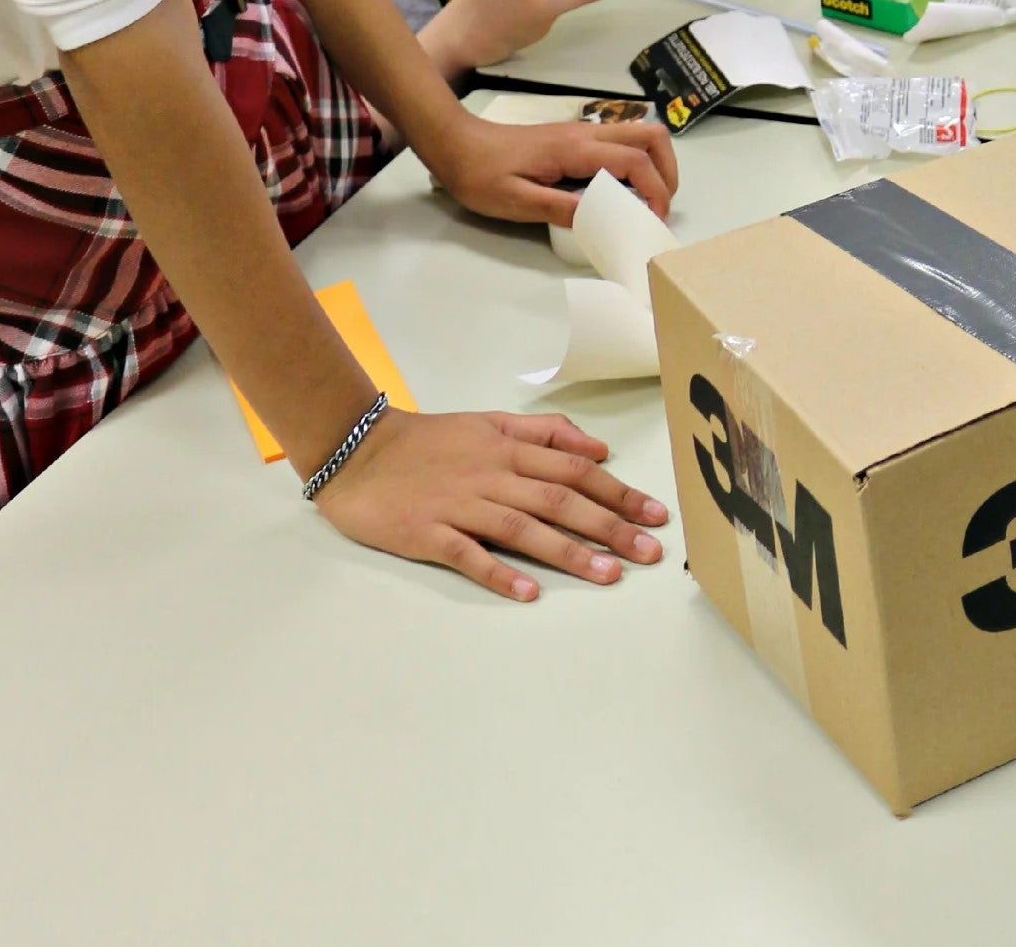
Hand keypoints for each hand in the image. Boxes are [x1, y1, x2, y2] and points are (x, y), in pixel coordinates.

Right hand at [316, 406, 668, 601]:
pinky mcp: (428, 533)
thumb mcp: (491, 422)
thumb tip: (598, 449)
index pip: (576, 470)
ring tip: (609, 575)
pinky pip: (469, 555)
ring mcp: (461, 505)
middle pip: (560, 499)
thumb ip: (545, 432)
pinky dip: (499, 572)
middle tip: (649, 551)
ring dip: (569, 552)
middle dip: (610, 526)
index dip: (619, 492)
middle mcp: (493, 475)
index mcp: (510, 449)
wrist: (359, 450)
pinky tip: (529, 593)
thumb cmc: (431, 440)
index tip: (655, 513)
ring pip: (524, 527)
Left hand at [418, 103, 678, 227]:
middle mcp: (587, 134)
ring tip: (648, 199)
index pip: (635, 161)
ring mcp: (582, 132)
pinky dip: (637, 162)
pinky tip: (621, 191)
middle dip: (667, 171)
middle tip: (661, 206)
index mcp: (576, 149)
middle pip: (650, 136)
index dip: (655, 190)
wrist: (456, 143)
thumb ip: (558, 208)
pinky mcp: (575, 138)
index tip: (654, 219)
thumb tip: (599, 219)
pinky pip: (621, 142)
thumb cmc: (481, 174)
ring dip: (655, 164)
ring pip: (639, 134)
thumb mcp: (514, 200)